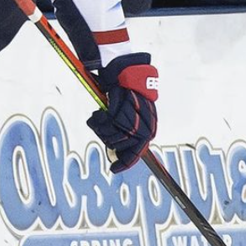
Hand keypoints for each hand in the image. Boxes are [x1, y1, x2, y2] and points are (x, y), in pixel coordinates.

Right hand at [86, 53, 158, 172]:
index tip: (113, 169)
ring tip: (100, 117)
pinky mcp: (117, 111)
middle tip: (102, 127)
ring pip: (108, 135)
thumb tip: (117, 150)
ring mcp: (130, 120)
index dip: (124, 163)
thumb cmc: (130, 95)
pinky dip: (97, 119)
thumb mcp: (135, 116)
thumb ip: (129, 132)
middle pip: (117, 145)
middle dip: (107, 138)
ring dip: (101, 128)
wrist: (128, 75)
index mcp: (148, 131)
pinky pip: (102, 123)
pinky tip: (98, 113)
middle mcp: (141, 128)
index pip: (136, 153)